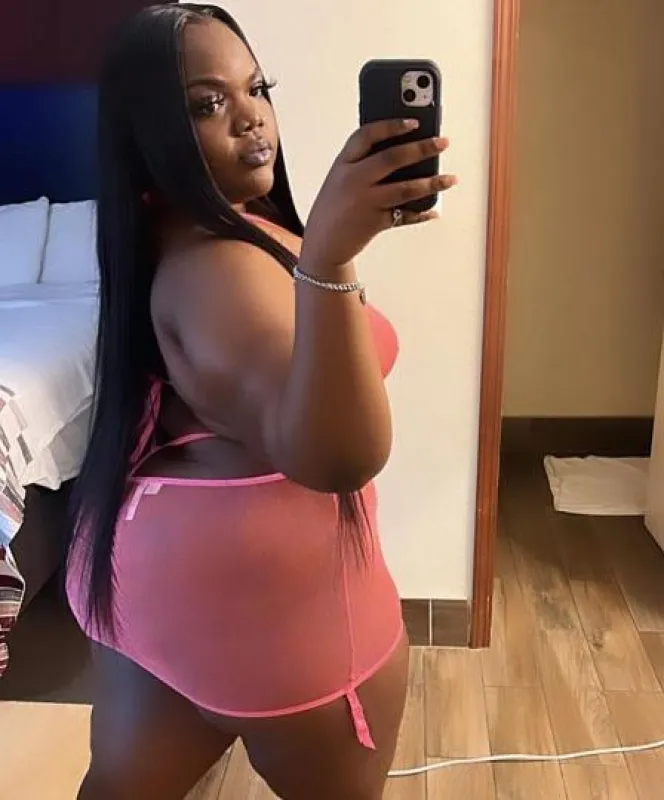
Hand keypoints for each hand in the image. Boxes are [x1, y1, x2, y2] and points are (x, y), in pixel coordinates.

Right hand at [300, 119, 456, 274]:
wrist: (322, 244)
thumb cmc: (334, 208)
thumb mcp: (340, 179)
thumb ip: (364, 164)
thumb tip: (406, 155)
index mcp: (343, 164)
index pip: (367, 135)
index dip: (391, 126)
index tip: (413, 121)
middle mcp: (353, 180)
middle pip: (392, 158)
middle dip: (422, 148)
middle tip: (442, 142)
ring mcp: (365, 202)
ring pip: (405, 188)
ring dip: (432, 183)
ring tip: (450, 179)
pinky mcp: (374, 223)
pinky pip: (404, 216)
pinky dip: (421, 214)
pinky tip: (433, 210)